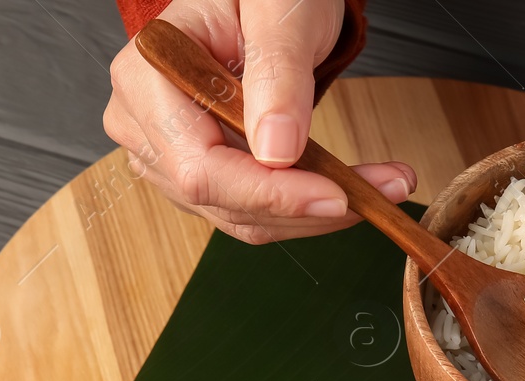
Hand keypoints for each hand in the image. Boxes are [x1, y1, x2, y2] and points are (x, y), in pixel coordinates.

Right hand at [103, 0, 417, 243]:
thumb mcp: (278, 11)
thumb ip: (277, 74)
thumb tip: (277, 151)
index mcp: (147, 78)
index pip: (201, 167)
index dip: (269, 193)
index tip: (336, 194)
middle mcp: (142, 124)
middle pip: (220, 200)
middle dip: (303, 207)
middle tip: (381, 192)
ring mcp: (165, 155)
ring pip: (239, 216)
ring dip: (311, 214)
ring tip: (378, 187)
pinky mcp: (196, 173)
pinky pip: (249, 210)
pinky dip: (301, 207)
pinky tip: (346, 187)